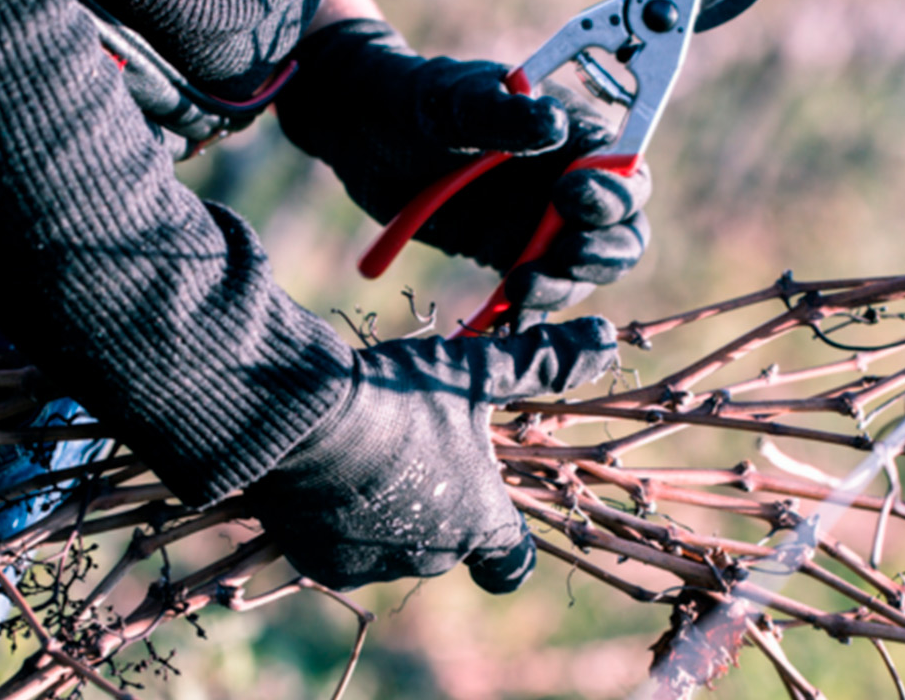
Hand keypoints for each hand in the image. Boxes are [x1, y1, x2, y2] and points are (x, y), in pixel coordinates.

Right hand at [245, 317, 618, 591]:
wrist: (300, 422)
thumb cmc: (399, 396)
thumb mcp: (475, 372)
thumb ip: (541, 362)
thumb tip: (604, 340)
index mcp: (481, 522)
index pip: (512, 563)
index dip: (508, 543)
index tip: (494, 515)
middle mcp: (434, 558)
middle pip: (448, 544)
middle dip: (438, 506)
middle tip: (413, 451)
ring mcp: (376, 565)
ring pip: (392, 544)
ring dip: (387, 512)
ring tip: (364, 455)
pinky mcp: (321, 563)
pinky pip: (339, 546)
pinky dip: (337, 519)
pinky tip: (324, 474)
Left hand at [277, 19, 649, 312]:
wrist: (363, 133)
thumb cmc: (419, 99)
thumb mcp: (457, 99)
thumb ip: (502, 113)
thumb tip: (555, 125)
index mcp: (574, 137)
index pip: (625, 173)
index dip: (614, 192)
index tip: (569, 195)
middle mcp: (568, 185)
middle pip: (620, 232)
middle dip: (602, 251)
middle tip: (563, 256)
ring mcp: (540, 225)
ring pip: (582, 271)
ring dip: (563, 286)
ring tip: (520, 285)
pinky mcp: (509, 257)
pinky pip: (536, 292)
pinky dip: (527, 310)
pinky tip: (504, 315)